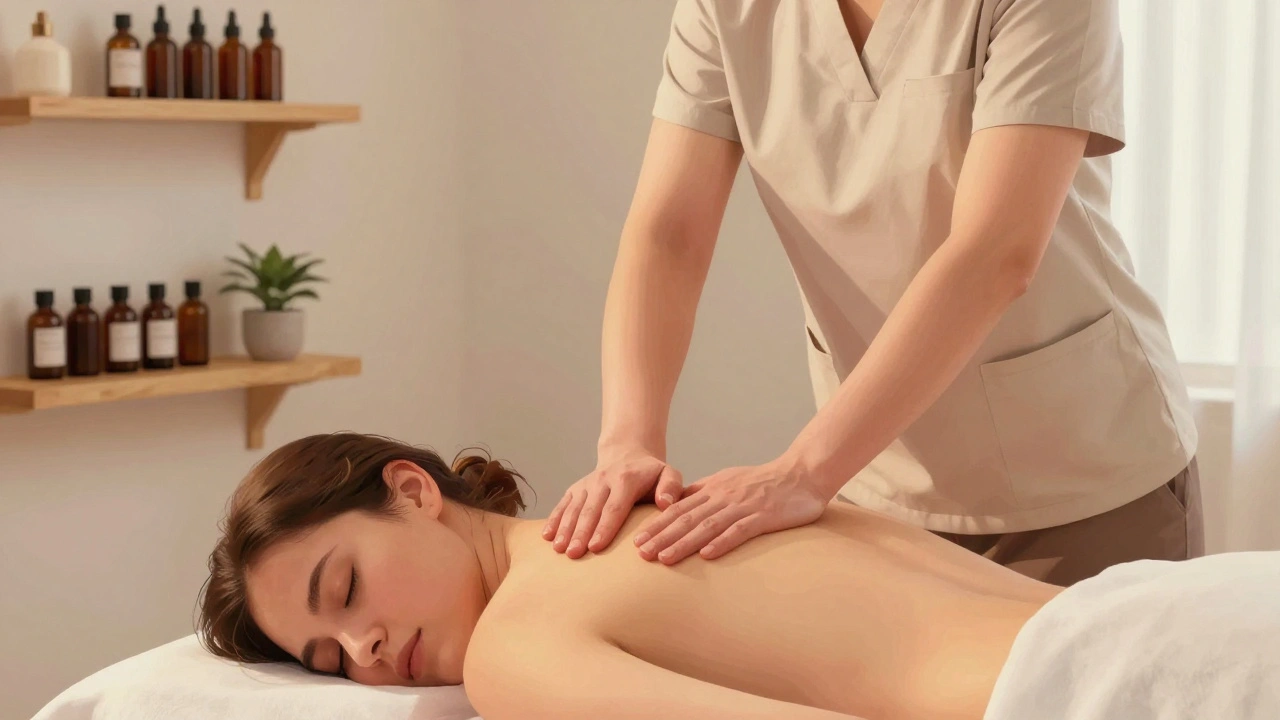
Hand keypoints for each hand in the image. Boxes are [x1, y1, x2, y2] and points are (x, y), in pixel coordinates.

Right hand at [543, 446, 684, 558]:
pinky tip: (546, 537)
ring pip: (573, 508)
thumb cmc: (651, 474)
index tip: (596, 547)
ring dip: (565, 529)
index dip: (604, 528)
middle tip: (574, 554)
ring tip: (559, 550)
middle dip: (580, 533)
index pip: (614, 507)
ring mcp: (586, 484)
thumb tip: (666, 504)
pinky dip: (554, 520)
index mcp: (625, 479)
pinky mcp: (575, 489)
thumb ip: (671, 487)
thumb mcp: (668, 474)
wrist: (627, 455)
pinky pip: (562, 505)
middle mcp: (602, 480)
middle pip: (590, 510)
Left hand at [632, 454, 827, 564]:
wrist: (802, 474)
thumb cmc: (764, 482)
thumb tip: (677, 505)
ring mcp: (742, 505)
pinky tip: (706, 556)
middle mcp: (723, 496)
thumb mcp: (728, 481)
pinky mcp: (763, 515)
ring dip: (683, 543)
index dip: (656, 525)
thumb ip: (704, 493)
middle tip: (640, 553)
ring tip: (664, 558)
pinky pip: (739, 530)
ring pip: (707, 525)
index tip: (636, 540)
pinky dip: (722, 542)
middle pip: (686, 518)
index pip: (678, 509)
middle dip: (661, 536)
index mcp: (713, 489)